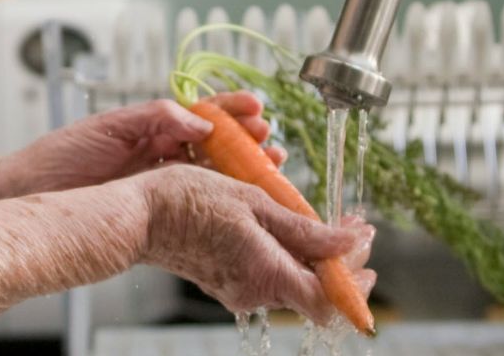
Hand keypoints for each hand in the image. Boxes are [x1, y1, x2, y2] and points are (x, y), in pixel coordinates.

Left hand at [0, 92, 285, 198]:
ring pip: (212, 175)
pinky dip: (221, 200)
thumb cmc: (59, 156)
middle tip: (271, 142)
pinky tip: (242, 200)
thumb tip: (200, 120)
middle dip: (247, 141)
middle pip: (216, 145)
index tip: (256, 109)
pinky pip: (195, 203)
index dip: (230, 111)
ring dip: (243, 170)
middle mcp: (160, 154)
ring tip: (270, 166)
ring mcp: (159, 183)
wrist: (29, 194)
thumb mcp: (108, 127)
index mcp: (150, 127)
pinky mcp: (155, 210)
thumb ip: (155, 118)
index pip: (200, 113)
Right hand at [136, 164, 375, 321]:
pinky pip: (268, 274)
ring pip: (292, 281)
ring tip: (320, 221)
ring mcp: (239, 290)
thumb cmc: (187, 201)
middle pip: (314, 291)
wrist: (138, 215)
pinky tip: (285, 227)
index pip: (329, 301)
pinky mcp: (226, 282)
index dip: (354, 281)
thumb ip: (303, 229)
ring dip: (313, 255)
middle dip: (339, 261)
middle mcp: (255, 292)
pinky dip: (286, 254)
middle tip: (351, 228)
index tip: (365, 246)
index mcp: (266, 273)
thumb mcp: (253, 202)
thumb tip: (347, 243)